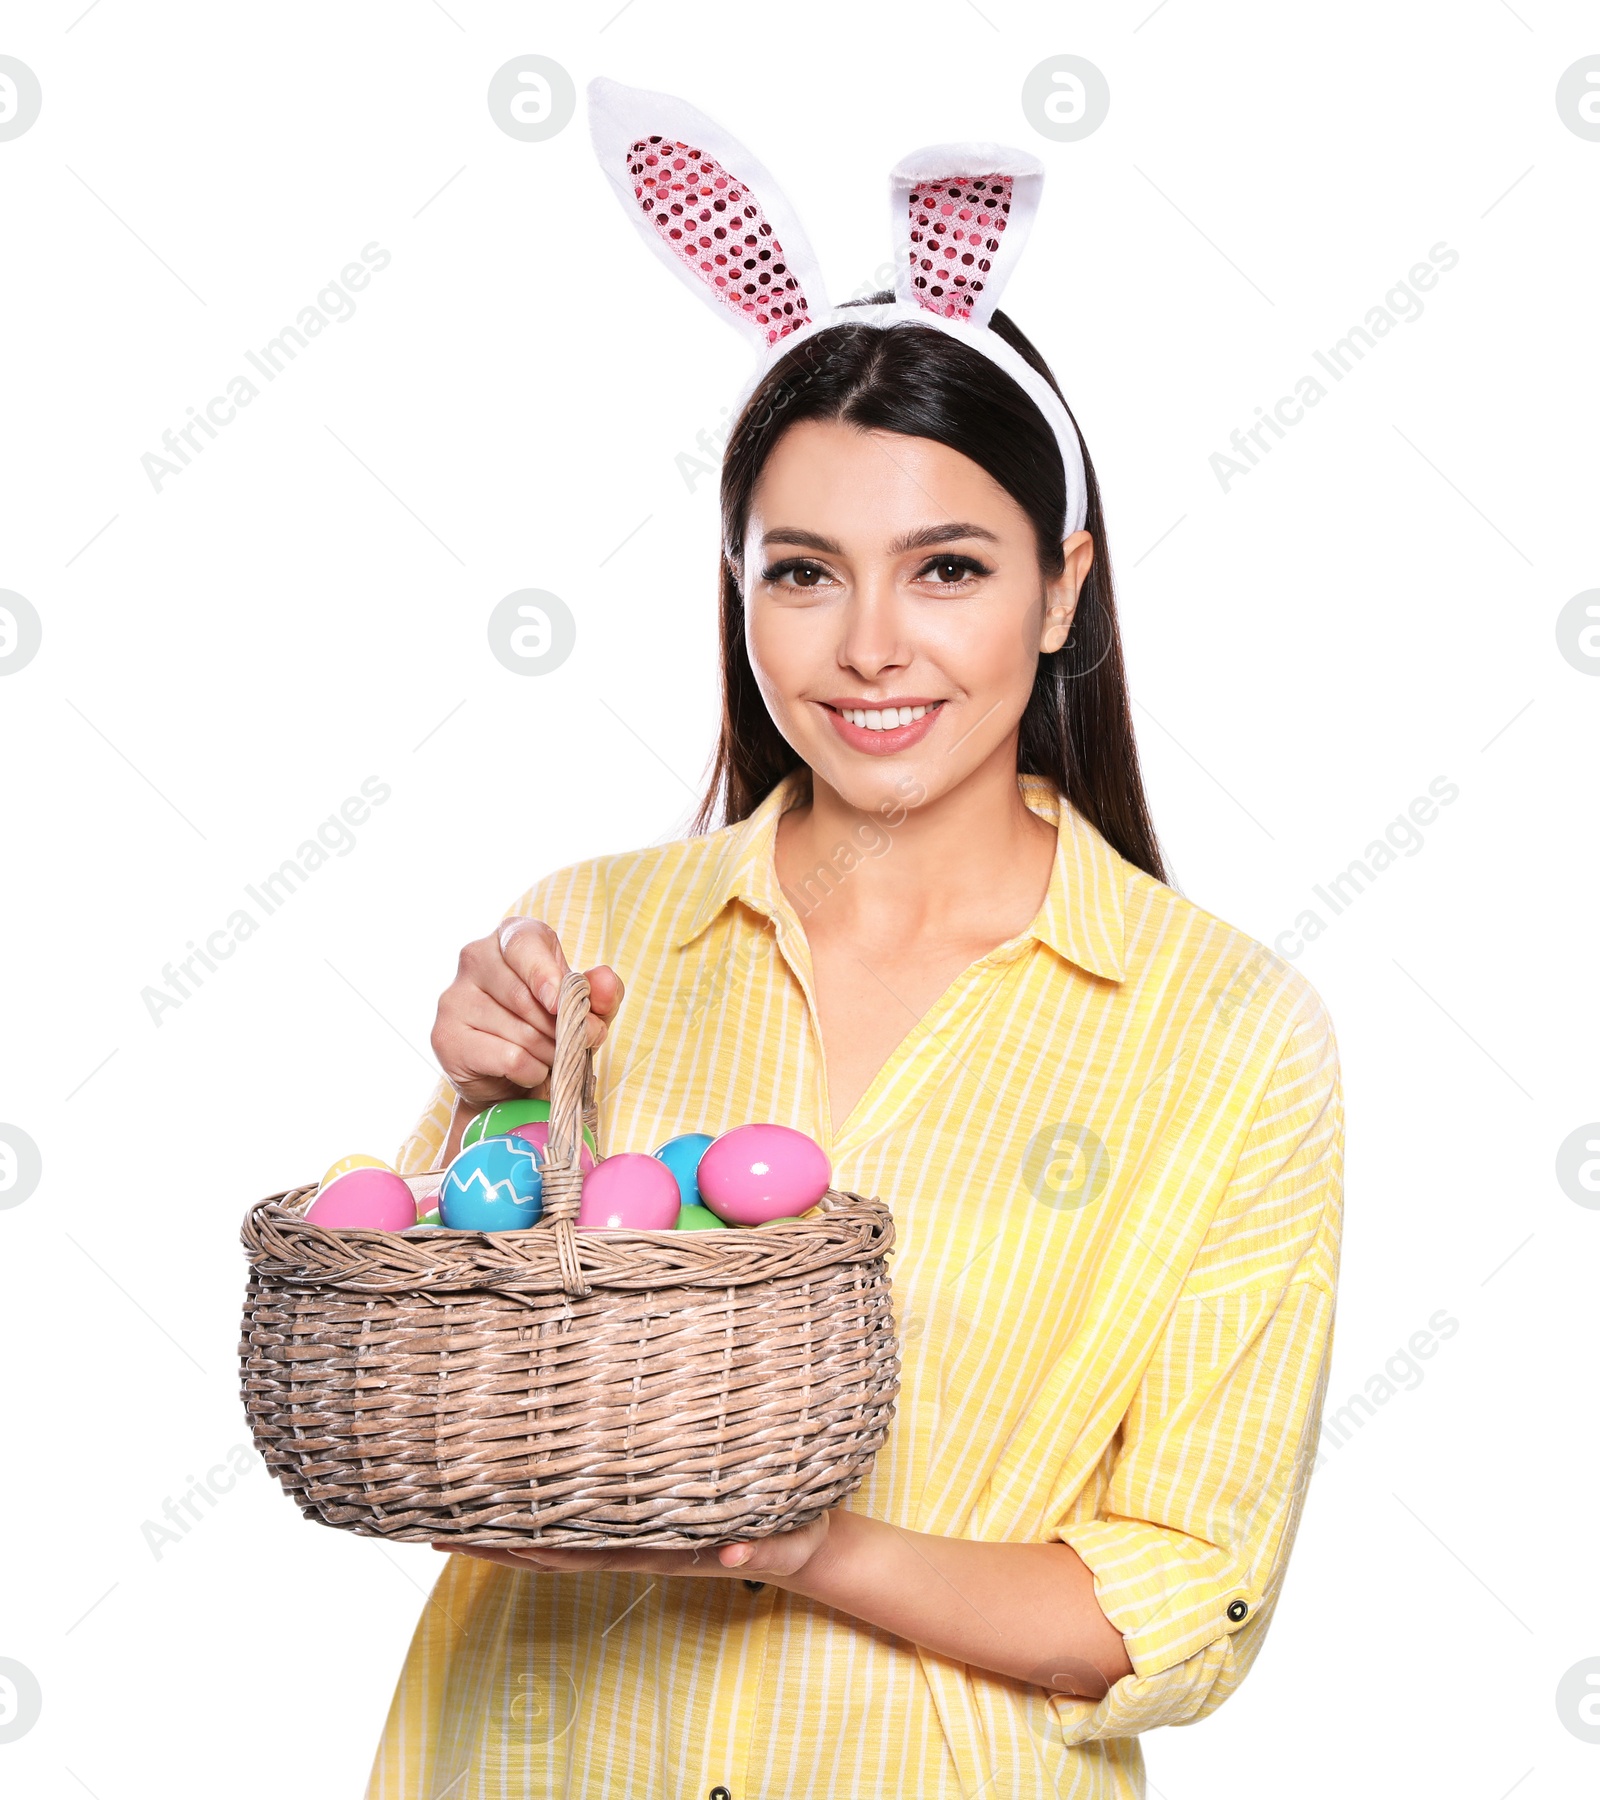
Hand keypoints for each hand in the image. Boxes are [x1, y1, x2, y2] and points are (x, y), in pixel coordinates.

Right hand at [431, 918, 624, 1107]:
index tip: (559, 1002)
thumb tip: (602, 982)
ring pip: (518, 1030)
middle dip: (562, 1026)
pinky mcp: (445, 1036)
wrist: (511, 1076)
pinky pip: (506, 1057)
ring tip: (552, 1056)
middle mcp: (474, 958)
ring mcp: (454, 997)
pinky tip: (530, 1070)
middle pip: (525, 995)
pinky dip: (531, 1070)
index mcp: (510, 938)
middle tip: (580, 1042)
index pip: (524, 944)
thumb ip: (602, 991)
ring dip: (549, 1052)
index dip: (544, 973)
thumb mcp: (587, 1006)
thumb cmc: (550, 1027)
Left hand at [431, 1511, 835, 1586]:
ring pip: (557, 1537)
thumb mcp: (782, 1542)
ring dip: (504, 1530)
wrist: (798, 1548)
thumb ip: (760, 1547)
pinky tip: (516, 1500)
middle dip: (493, 1539)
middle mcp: (633, 1545)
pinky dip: (541, 1515)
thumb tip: (733, 1552)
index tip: (480, 1532)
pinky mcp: (642, 1521)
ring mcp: (634, 1535)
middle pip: (550, 1547)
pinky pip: (581, 1522)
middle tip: (435, 1522)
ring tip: (452, 1513)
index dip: (528, 1543)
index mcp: (656, 1548)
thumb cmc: (788, 1539)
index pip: (579, 1550)